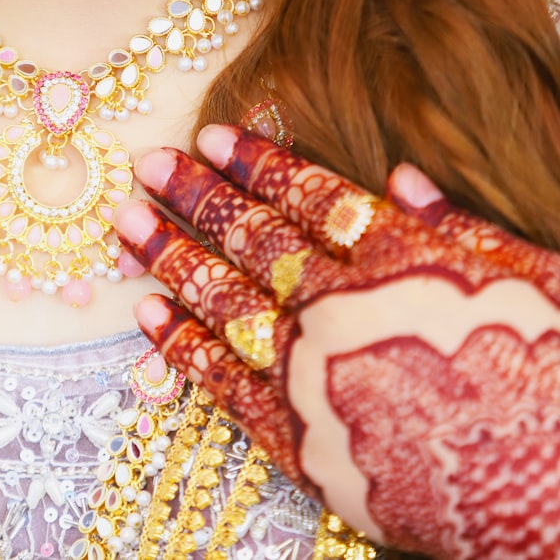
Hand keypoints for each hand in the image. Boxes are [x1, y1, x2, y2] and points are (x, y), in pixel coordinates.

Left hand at [114, 124, 559, 558]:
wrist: (558, 508)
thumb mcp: (542, 286)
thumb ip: (463, 231)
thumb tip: (401, 177)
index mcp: (404, 266)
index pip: (312, 198)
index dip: (258, 163)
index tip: (212, 136)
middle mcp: (344, 313)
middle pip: (254, 241)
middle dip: (197, 197)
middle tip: (147, 165)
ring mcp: (313, 379)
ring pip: (223, 303)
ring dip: (171, 258)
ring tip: (127, 224)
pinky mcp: (299, 444)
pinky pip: (223, 386)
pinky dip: (181, 347)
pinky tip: (146, 315)